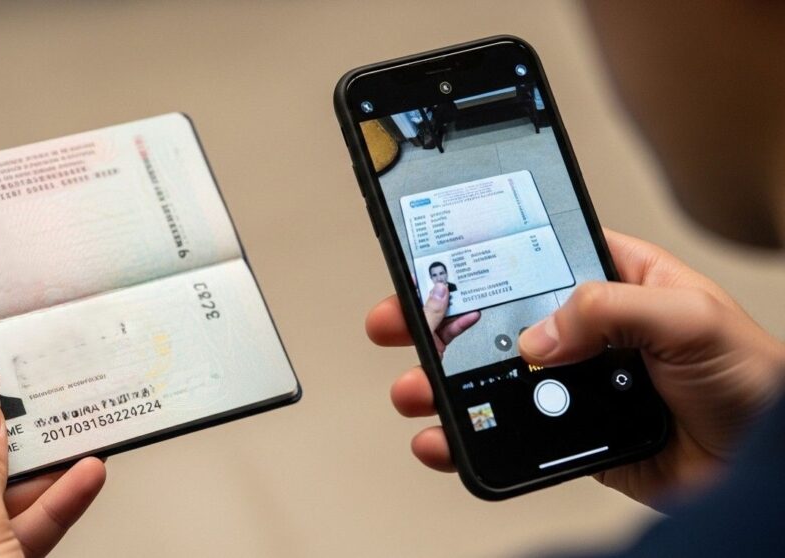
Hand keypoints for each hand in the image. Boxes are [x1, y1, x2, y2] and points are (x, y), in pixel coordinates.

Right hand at [367, 230, 784, 505]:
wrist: (766, 470)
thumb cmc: (756, 380)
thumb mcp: (690, 318)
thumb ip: (611, 309)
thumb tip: (539, 333)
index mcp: (616, 281)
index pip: (533, 256)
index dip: (480, 255)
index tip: (431, 258)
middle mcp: (589, 330)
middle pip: (497, 317)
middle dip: (440, 322)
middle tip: (397, 322)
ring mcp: (576, 383)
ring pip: (496, 377)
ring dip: (445, 382)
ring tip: (412, 387)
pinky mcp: (572, 433)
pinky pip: (511, 431)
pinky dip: (472, 435)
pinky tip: (445, 437)